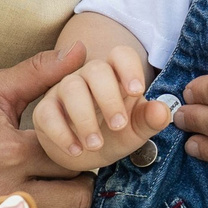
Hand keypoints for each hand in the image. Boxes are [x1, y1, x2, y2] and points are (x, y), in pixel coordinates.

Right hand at [0, 42, 94, 207]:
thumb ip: (39, 72)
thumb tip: (81, 53)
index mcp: (8, 151)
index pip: (75, 156)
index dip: (87, 153)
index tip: (81, 151)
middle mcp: (5, 192)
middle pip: (78, 198)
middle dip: (85, 188)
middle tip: (75, 179)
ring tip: (68, 206)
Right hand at [31, 45, 176, 168]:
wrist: (83, 152)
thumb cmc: (112, 133)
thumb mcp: (135, 130)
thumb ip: (150, 120)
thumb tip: (163, 111)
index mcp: (115, 75)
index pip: (121, 54)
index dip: (129, 68)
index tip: (137, 92)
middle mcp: (87, 77)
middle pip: (96, 69)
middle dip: (108, 97)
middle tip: (118, 126)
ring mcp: (63, 91)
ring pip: (70, 87)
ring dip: (85, 117)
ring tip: (96, 144)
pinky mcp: (44, 111)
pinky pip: (47, 113)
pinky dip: (62, 134)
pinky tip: (77, 150)